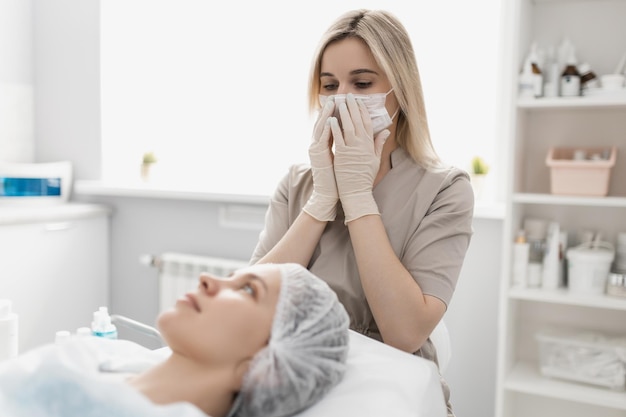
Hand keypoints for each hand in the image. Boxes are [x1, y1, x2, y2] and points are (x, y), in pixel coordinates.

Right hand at [302, 98, 338, 221]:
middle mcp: (318, 145)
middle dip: (330, 109)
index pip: (330, 125)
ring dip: (327, 114)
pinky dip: (326, 129)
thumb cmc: (337, 178)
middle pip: (324, 122)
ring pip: (321, 128)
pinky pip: (322, 140)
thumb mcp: (342, 159)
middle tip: (336, 96)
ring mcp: (316, 149)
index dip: (336, 113)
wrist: (327, 194)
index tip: (344, 102)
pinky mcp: (318, 156)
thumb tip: (353, 136)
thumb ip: (346, 145)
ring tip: (333, 102)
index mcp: (324, 145)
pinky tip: (331, 120)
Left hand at [332, 93, 388, 222]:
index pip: (366, 123)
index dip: (362, 110)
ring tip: (339, 102)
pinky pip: (338, 138)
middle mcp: (362, 145)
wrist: (357, 192)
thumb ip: (378, 143)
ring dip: (343, 113)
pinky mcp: (342, 154)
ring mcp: (352, 149)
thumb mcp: (375, 159)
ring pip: (348, 126)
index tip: (358, 101)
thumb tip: (385, 131)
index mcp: (369, 144)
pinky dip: (335, 128)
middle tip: (348, 96)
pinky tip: (332, 119)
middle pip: (357, 121)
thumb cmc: (365, 177)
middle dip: (352, 107)